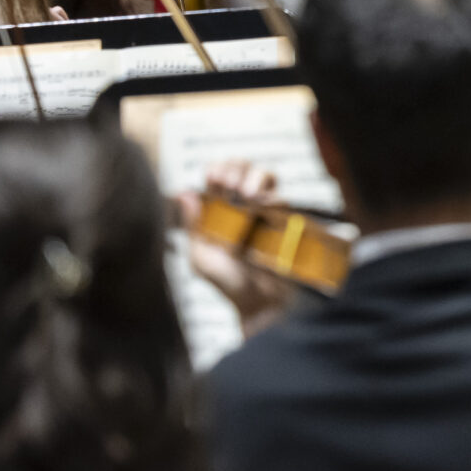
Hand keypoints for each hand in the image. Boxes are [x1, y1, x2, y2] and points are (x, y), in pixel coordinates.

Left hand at [177, 164, 297, 336]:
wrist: (260, 303)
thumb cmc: (228, 284)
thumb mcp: (202, 258)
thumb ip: (193, 226)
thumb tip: (185, 193)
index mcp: (217, 211)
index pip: (216, 176)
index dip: (216, 170)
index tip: (213, 178)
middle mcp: (241, 206)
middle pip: (241, 167)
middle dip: (235, 167)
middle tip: (229, 183)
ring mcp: (265, 211)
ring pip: (265, 175)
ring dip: (255, 176)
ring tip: (247, 194)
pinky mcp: (285, 219)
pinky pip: (281, 198)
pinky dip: (271, 197)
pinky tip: (261, 208)